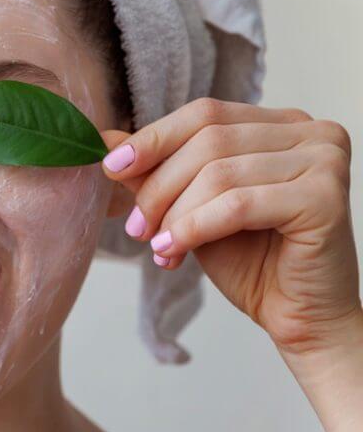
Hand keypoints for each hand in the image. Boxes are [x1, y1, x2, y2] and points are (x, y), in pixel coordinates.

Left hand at [98, 97, 361, 431]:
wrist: (298, 316)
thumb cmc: (250, 260)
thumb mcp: (192, 206)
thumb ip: (159, 169)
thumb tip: (107, 140)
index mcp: (281, 123)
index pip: (205, 114)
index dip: (153, 138)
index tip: (112, 168)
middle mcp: (311, 132)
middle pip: (208, 141)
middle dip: (159, 185)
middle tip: (136, 227)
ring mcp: (325, 161)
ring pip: (219, 174)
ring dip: (174, 214)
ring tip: (157, 246)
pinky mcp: (325, 199)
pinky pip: (237, 204)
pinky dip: (194, 228)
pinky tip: (173, 251)